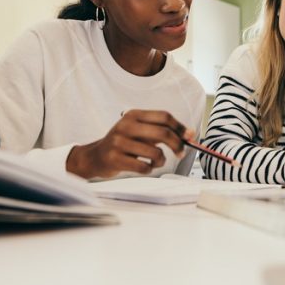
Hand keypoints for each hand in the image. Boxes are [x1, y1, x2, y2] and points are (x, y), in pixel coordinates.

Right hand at [66, 110, 192, 178]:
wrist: (95, 157)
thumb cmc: (123, 144)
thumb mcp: (138, 130)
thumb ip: (161, 130)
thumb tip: (189, 134)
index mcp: (133, 115)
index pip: (164, 116)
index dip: (180, 127)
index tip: (189, 136)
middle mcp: (125, 126)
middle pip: (163, 134)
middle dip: (178, 145)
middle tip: (181, 153)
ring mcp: (119, 142)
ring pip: (155, 153)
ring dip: (161, 161)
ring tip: (155, 162)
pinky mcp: (115, 159)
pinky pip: (144, 167)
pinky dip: (149, 169)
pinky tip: (144, 167)